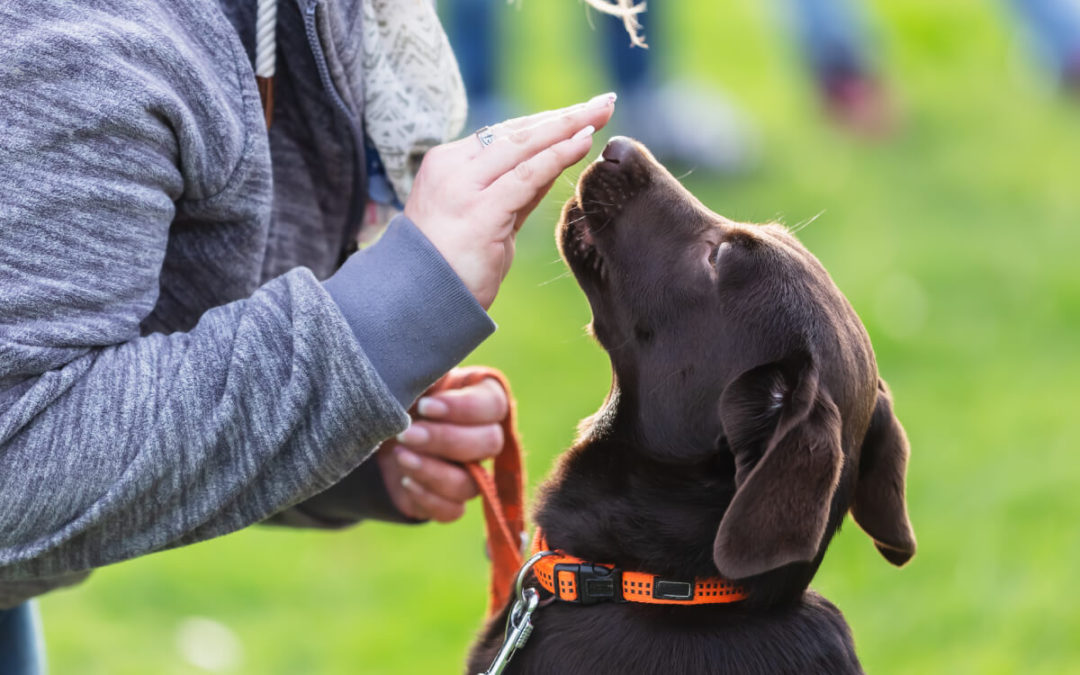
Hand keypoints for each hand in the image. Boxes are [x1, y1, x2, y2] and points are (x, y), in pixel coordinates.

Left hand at [376, 373, 508, 521]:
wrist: (376, 431)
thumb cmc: (401, 396)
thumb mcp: (411, 377)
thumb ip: (427, 373)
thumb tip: (432, 371)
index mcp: (482, 400)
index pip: (494, 406)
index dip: (464, 409)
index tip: (425, 406)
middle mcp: (484, 438)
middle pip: (489, 444)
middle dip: (445, 440)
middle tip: (407, 433)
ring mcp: (470, 473)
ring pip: (472, 484)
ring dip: (433, 472)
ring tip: (400, 456)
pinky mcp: (450, 501)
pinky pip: (452, 511)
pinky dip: (428, 499)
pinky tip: (405, 480)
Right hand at [404, 93, 616, 308]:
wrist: (418, 303)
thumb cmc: (452, 268)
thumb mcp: (487, 219)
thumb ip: (514, 192)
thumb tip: (551, 166)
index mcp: (448, 164)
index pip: (505, 135)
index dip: (546, 122)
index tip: (580, 113)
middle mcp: (452, 168)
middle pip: (517, 133)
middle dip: (565, 116)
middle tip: (603, 102)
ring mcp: (463, 187)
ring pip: (524, 146)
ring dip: (567, 127)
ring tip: (601, 113)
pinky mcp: (479, 211)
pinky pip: (526, 175)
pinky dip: (558, 156)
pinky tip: (583, 143)